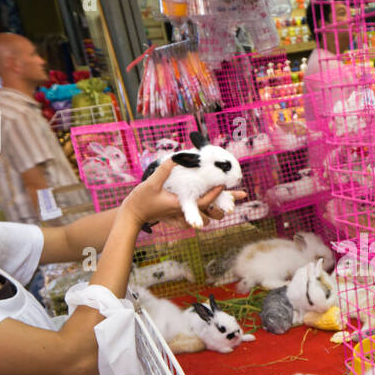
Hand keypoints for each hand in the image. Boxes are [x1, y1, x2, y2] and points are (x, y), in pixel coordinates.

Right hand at [119, 159, 246, 228]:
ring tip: (231, 199)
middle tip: (242, 194)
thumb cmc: (140, 200)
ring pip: (206, 217)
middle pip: (211, 212)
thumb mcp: (151, 183)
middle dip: (226, 205)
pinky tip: (212, 203)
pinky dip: (206, 211)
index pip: (204, 202)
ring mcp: (182, 217)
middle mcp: (184, 213)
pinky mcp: (178, 218)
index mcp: (180, 205)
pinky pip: (197, 217)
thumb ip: (165, 170)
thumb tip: (179, 156)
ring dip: (217, 209)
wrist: (132, 216)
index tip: (224, 183)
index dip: (215, 194)